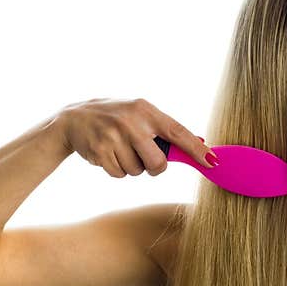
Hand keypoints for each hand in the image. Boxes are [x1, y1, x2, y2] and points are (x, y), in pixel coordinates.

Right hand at [55, 98, 217, 175]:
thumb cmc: (117, 118)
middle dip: (154, 167)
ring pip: (138, 171)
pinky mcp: (100, 152)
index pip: (178, 132)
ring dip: (132, 167)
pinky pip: (120, 175)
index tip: (212, 161)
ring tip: (120, 149)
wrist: (74, 118)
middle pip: (158, 163)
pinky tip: (108, 154)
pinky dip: (117, 170)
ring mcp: (114, 137)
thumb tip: (202, 144)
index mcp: (146, 110)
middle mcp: (131, 122)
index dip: (196, 149)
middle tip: (143, 157)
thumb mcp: (140, 115)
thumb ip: (166, 130)